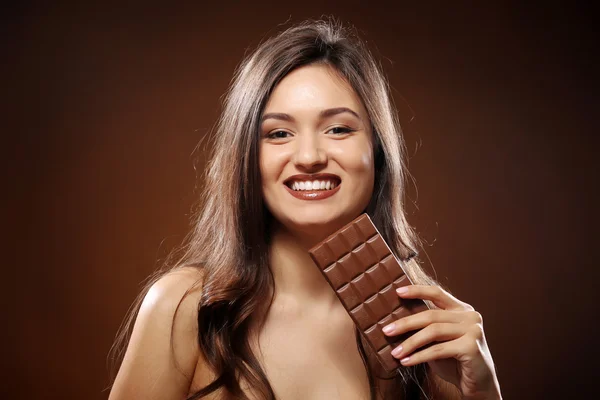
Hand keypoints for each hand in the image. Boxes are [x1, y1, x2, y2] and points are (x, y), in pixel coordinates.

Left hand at [381, 285, 501, 399]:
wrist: (479, 385)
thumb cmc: (455, 361)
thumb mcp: (439, 340)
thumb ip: (427, 327)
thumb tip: (396, 322)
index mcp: (462, 309)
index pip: (437, 293)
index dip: (417, 290)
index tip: (397, 292)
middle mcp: (470, 315)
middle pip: (431, 315)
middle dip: (405, 323)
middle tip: (386, 330)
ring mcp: (473, 330)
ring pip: (433, 332)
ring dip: (410, 343)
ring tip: (395, 352)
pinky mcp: (471, 346)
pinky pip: (438, 350)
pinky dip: (419, 356)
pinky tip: (406, 362)